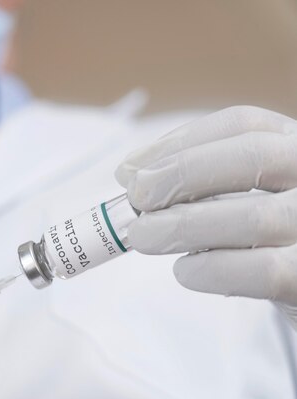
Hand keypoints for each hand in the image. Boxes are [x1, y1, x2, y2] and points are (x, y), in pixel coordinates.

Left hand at [115, 106, 296, 326]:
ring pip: (255, 217)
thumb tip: (131, 173)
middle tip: (135, 200)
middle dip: (180, 174)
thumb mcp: (245, 196)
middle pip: (253, 156)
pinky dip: (213, 269)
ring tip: (143, 237)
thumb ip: (199, 181)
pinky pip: (263, 270)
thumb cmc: (270, 238)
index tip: (130, 168)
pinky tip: (185, 271)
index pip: (243, 124)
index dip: (179, 142)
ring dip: (183, 226)